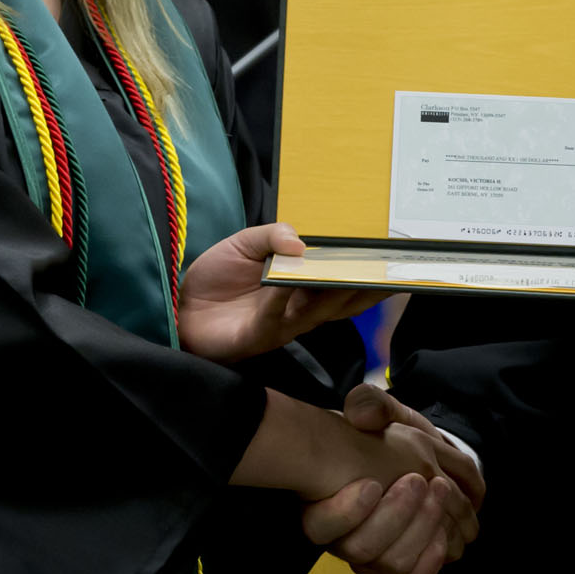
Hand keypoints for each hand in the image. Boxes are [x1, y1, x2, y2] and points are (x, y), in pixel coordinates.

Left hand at [176, 222, 386, 362]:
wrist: (178, 307)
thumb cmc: (216, 277)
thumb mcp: (245, 243)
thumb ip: (272, 236)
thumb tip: (302, 241)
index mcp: (303, 287)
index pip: (344, 282)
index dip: (370, 275)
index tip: (396, 261)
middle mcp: (299, 309)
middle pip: (342, 301)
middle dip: (366, 288)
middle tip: (388, 271)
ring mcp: (280, 325)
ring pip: (316, 312)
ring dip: (331, 292)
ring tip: (345, 271)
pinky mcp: (256, 337)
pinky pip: (273, 318)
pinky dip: (280, 300)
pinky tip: (284, 281)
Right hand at [302, 386, 484, 573]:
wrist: (412, 461)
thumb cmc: (388, 437)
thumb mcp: (379, 411)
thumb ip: (369, 406)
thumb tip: (361, 413)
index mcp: (324, 503)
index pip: (320, 525)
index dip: (345, 512)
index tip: (372, 483)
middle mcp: (343, 538)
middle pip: (361, 550)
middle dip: (396, 515)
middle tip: (420, 480)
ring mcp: (372, 558)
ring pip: (391, 566)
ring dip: (420, 530)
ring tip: (439, 492)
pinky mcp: (398, 573)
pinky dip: (428, 566)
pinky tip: (443, 538)